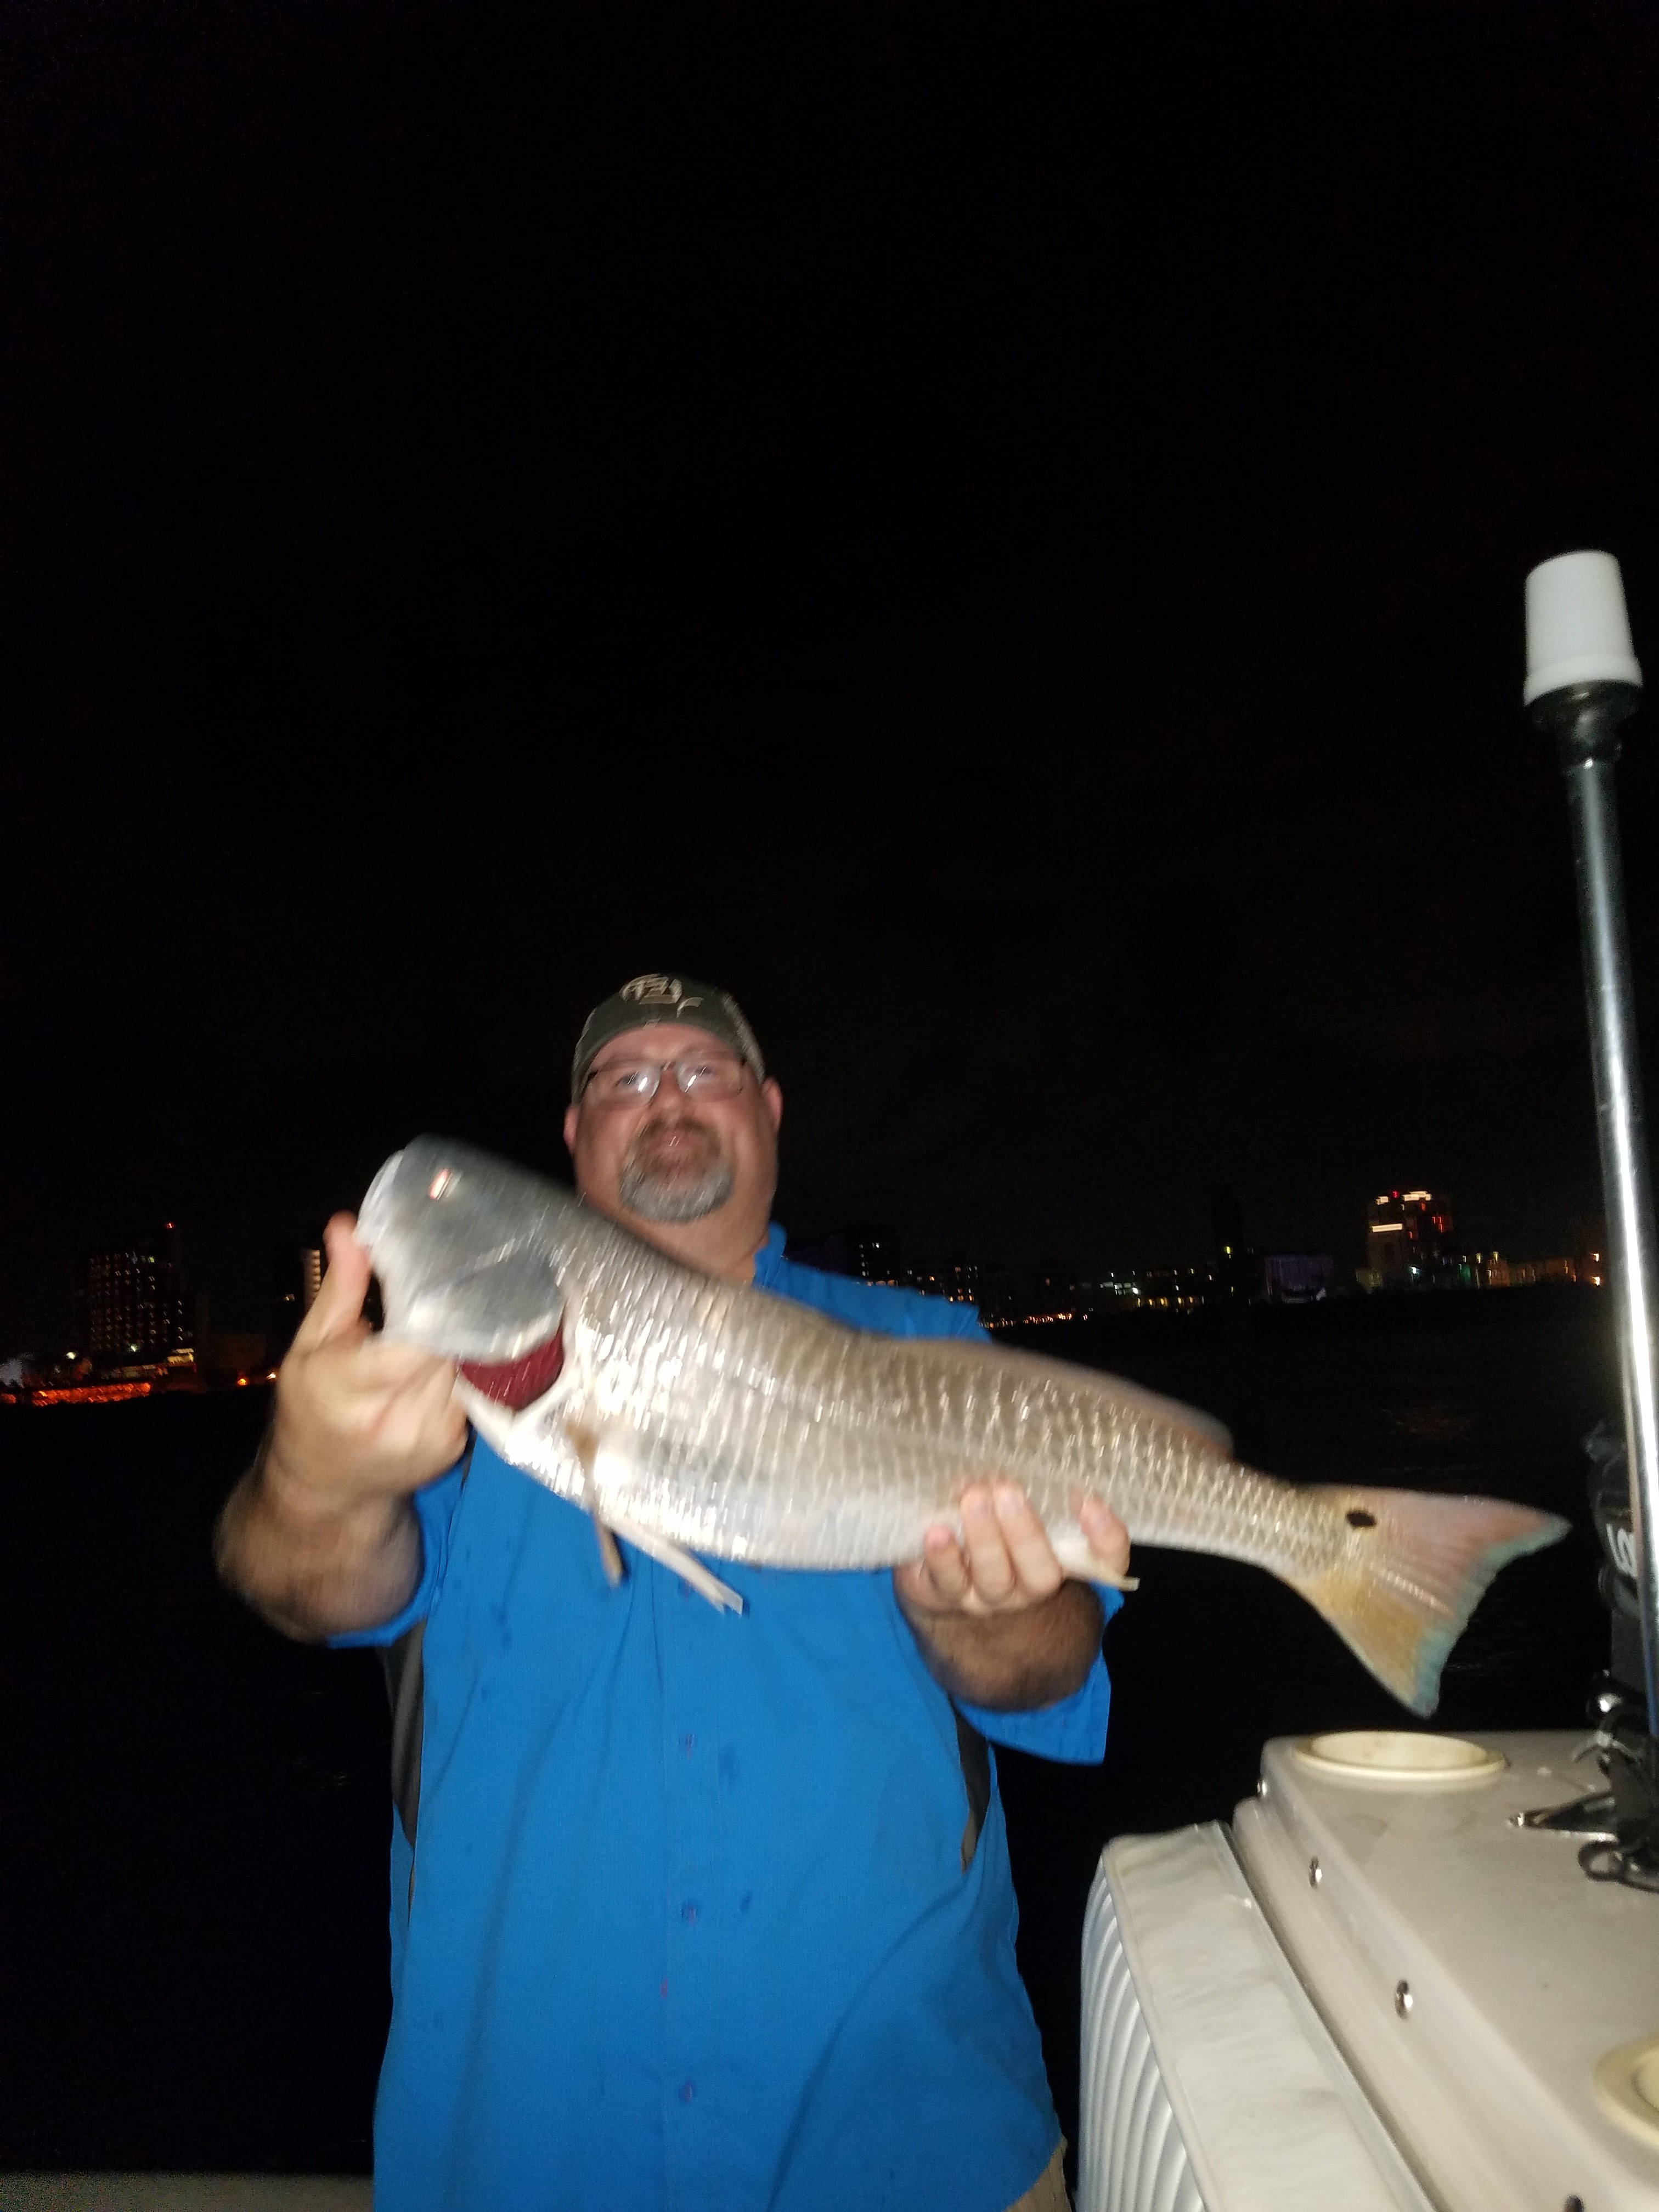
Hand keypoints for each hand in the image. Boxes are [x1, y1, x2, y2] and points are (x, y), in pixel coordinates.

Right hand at [268, 1212, 466, 1510]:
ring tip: (459, 1311)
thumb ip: (340, 1288)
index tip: (444, 1271)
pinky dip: (465, 1368)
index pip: (415, 1341)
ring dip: (465, 1339)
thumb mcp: (309, 1346)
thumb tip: (347, 1227)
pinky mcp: (456, 1447)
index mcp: (346, 1391)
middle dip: (455, 1314)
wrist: (324, 1489)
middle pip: (449, 1349)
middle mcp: (395, 1421)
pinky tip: (454, 1353)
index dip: (437, 1306)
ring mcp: (433, 1438)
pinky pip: (473, 1389)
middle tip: (461, 1275)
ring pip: (469, 1366)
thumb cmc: (310, 1410)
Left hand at [895, 1484, 1129, 1620]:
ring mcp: (990, 1597)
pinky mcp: (948, 1597)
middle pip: (1043, 1573)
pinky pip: (949, 1582)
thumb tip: (1018, 1437)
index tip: (1086, 1499)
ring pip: (994, 1577)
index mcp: (1063, 1557)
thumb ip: (1029, 1480)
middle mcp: (1031, 1583)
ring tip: (972, 1497)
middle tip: (1008, 1490)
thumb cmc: (992, 1521)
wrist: (942, 1570)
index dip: (1106, 1537)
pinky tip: (936, 1531)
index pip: (1106, 1559)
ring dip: (984, 1538)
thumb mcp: (1019, 1500)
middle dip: (1026, 1532)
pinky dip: (943, 1557)